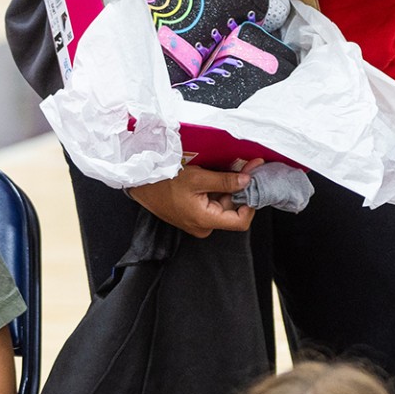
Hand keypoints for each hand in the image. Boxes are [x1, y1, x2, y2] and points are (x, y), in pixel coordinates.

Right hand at [126, 163, 260, 237]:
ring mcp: (198, 221)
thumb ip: (225, 181)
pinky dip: (218, 189)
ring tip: (233, 167)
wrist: (140, 183)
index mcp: (205, 221)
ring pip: (223, 204)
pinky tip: (218, 174)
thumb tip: (247, 181)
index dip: (251, 203)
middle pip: (232, 210)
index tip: (253, 183)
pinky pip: (212, 202)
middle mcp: (203, 226)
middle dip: (241, 189)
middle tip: (247, 167)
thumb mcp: (197, 178)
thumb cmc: (163, 181)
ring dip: (230, 187)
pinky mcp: (194, 214)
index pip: (241, 222)